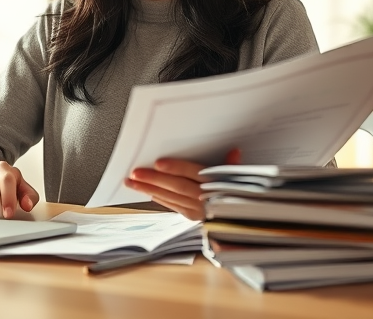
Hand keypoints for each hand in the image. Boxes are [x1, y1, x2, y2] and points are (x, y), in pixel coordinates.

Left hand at [124, 149, 240, 220]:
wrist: (239, 220)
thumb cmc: (234, 193)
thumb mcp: (237, 177)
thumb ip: (231, 165)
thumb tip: (234, 152)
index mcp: (217, 184)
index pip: (194, 174)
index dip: (177, 168)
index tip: (159, 163)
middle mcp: (206, 198)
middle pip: (178, 187)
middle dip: (155, 180)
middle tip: (136, 173)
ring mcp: (199, 210)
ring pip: (171, 198)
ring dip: (150, 189)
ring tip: (133, 182)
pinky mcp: (192, 217)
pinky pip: (173, 207)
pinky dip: (160, 199)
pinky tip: (148, 192)